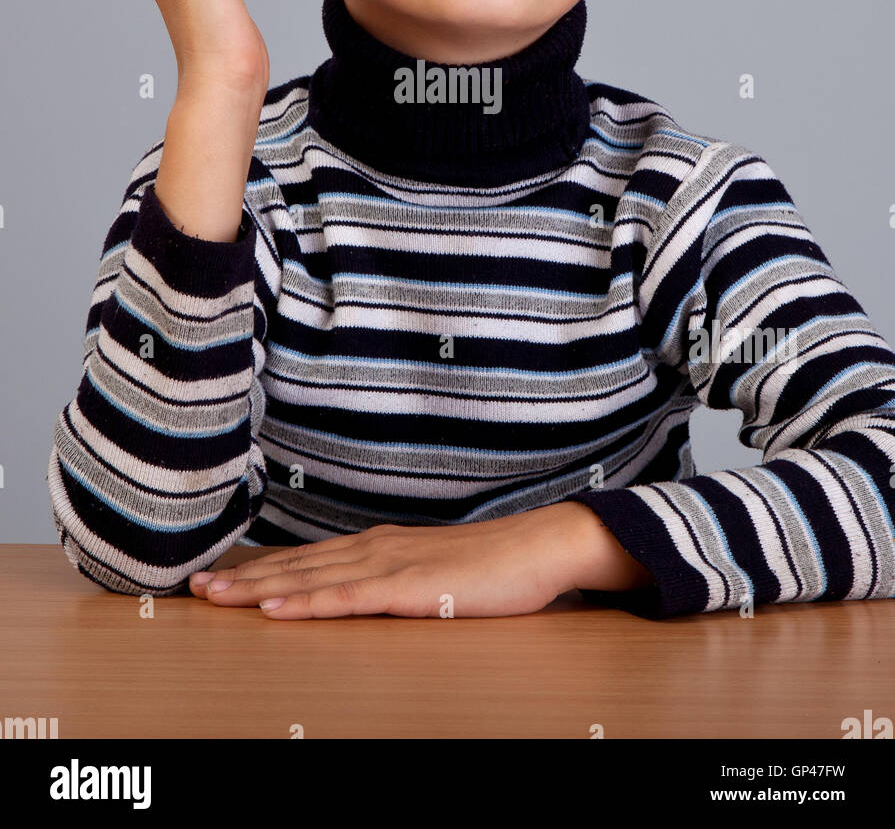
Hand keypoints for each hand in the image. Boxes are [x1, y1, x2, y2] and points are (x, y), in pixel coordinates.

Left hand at [188, 504, 608, 619]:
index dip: (259, 569)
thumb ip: (395, 579)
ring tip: (215, 597)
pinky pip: (347, 598)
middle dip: (242, 579)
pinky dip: (306, 602)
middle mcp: (374, 548)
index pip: (306, 559)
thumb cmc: (492, 565)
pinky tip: (275, 609)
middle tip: (194, 588)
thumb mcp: (431, 573)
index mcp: (378, 545)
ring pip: (309, 578)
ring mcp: (389, 565)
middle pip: (296, 565)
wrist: (539, 547)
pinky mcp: (408, 587)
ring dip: (258, 589)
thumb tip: (364, 592)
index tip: (218, 577)